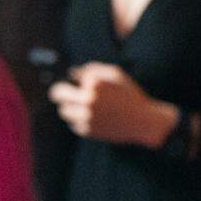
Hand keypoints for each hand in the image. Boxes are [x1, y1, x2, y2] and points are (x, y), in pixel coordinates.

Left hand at [48, 62, 176, 147]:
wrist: (143, 121)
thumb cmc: (129, 94)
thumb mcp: (115, 74)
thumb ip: (91, 69)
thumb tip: (71, 73)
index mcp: (94, 85)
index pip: (62, 84)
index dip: (66, 83)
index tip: (71, 84)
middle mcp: (88, 102)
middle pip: (56, 97)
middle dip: (61, 94)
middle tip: (70, 93)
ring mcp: (86, 118)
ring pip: (63, 111)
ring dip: (70, 107)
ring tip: (87, 105)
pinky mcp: (87, 131)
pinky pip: (73, 123)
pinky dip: (79, 119)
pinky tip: (95, 116)